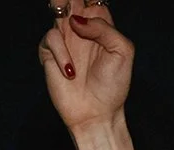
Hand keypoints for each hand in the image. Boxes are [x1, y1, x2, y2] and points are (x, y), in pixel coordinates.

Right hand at [39, 2, 131, 137]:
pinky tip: (71, 72)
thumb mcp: (122, 51)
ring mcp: (65, 39)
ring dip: (60, 7)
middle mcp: (82, 28)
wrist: (97, 113)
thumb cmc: (113, 85)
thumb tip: (76, 20)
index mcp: (101, 24)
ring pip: (57, 8)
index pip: (93, 0)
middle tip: (72, 3)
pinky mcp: (50, 53)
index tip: (91, 4)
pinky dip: (61, 53)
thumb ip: (104, 28)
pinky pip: (51, 38)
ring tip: (72, 26)